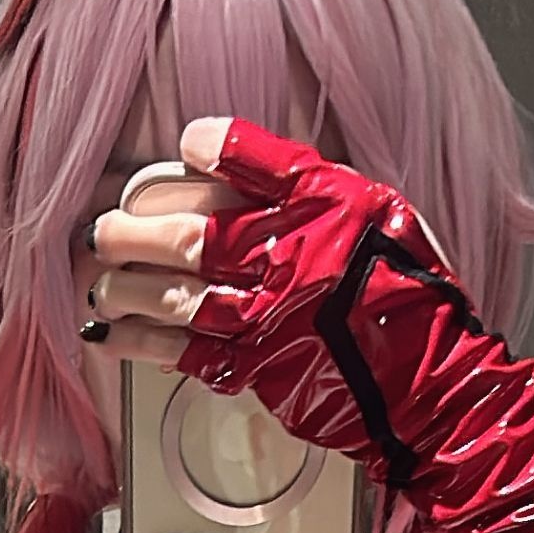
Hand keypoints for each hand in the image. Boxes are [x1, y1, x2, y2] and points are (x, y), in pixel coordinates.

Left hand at [93, 116, 472, 480]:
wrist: (433, 385)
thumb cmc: (410, 298)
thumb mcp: (375, 214)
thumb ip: (311, 186)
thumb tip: (237, 163)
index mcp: (323, 209)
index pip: (250, 165)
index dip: (208, 148)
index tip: (181, 147)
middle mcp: (290, 258)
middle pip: (192, 232)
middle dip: (136, 228)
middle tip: (105, 227)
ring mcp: (270, 318)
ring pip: (178, 295)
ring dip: (128, 285)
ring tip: (100, 277)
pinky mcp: (261, 369)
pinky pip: (186, 353)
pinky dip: (142, 343)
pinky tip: (113, 332)